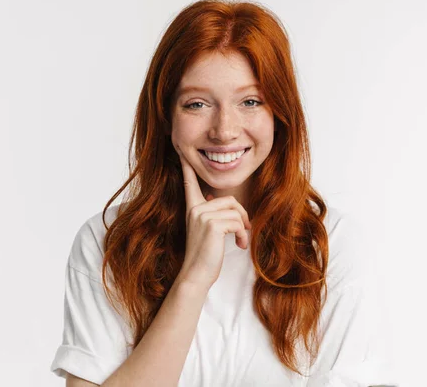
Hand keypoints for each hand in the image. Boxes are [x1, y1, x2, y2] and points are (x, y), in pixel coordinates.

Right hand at [174, 146, 251, 289]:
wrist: (196, 274)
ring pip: (236, 211)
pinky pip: (237, 222)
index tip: (182, 152)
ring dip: (243, 228)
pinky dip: (242, 235)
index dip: (187, 168)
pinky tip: (238, 245)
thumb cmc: (204, 256)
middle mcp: (195, 209)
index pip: (190, 183)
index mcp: (192, 209)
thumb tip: (224, 203)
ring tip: (239, 241)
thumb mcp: (206, 232)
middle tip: (243, 231)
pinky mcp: (212, 225)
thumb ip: (212, 215)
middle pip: (230, 200)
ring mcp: (202, 215)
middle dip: (242, 216)